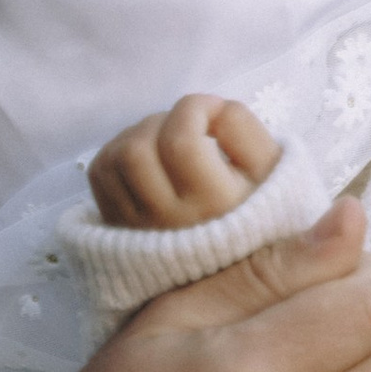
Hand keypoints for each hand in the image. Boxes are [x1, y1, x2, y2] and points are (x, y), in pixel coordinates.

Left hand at [89, 92, 280, 230]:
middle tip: (189, 125)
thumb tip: (209, 107)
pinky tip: (148, 155)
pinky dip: (117, 150)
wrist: (237, 263)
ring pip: (115, 159)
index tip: (213, 109)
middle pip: (138, 149)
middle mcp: (170, 220)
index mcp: (213, 204)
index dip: (193, 108)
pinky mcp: (119, 227)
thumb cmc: (254, 203)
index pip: (180, 142)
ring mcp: (138, 227)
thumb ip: (243, 128)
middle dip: (163, 119)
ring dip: (139, 132)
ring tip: (167, 138)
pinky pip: (101, 175)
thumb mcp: (269, 168)